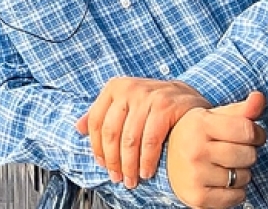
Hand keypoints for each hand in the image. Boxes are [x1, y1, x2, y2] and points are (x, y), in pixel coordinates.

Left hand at [76, 77, 211, 186]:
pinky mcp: (165, 107)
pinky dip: (147, 160)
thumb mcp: (126, 102)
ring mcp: (147, 97)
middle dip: (113, 160)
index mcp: (115, 87)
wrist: (189, 97)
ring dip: (129, 165)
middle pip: (111, 132)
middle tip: (117, 178)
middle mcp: (129, 89)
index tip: (102, 165)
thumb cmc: (154, 104)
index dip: (97, 147)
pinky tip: (146, 171)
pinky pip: (150, 141)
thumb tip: (79, 128)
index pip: (97, 121)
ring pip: (130, 139)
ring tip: (131, 179)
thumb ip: (104, 113)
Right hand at [166, 92, 266, 208]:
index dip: (256, 134)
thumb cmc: (199, 136)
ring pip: (244, 177)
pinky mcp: (197, 197)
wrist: (167, 161)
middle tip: (232, 152)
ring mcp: (194, 174)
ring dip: (241, 174)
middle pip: (249, 155)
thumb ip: (242, 109)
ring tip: (223, 167)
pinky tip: (220, 182)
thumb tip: (259, 97)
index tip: (249, 135)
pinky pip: (237, 197)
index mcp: (198, 124)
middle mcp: (193, 149)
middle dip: (247, 154)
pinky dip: (235, 193)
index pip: (248, 130)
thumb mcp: (217, 118)